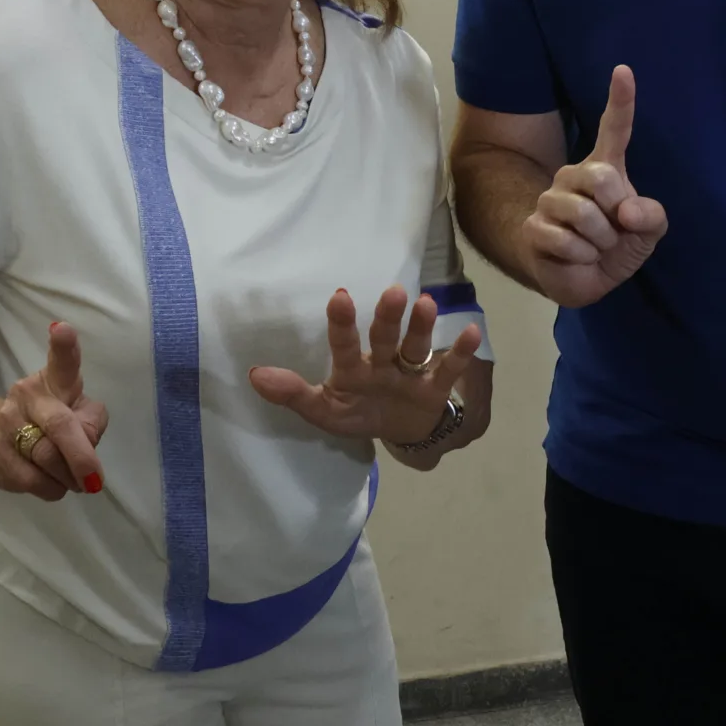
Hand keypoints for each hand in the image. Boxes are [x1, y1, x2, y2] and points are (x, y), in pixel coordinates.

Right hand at [0, 322, 108, 500]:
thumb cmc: (46, 423)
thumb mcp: (74, 415)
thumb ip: (87, 426)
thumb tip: (86, 451)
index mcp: (55, 380)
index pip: (62, 362)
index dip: (64, 346)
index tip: (63, 329)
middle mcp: (29, 394)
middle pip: (60, 425)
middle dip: (81, 456)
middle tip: (95, 480)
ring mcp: (7, 422)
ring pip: (48, 459)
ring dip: (68, 477)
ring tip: (74, 479)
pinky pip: (33, 480)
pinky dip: (51, 488)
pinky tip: (52, 482)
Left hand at [249, 286, 485, 445]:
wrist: (402, 433)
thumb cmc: (359, 414)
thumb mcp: (325, 413)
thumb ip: (293, 395)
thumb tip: (253, 375)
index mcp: (352, 369)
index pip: (345, 346)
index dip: (342, 323)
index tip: (340, 296)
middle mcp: (382, 362)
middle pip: (384, 338)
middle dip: (388, 317)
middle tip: (393, 292)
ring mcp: (410, 372)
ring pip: (415, 346)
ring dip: (421, 326)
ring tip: (427, 303)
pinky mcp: (435, 386)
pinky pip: (448, 367)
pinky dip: (459, 351)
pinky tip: (471, 331)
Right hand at [519, 65, 668, 308]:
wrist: (584, 279)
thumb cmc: (616, 246)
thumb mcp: (647, 233)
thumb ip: (652, 217)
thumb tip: (626, 211)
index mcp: (606, 169)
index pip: (613, 129)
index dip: (620, 100)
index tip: (623, 70)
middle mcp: (574, 176)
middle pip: (601, 177)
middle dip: (617, 211)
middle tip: (615, 230)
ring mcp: (550, 200)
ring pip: (584, 214)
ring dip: (601, 242)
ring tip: (597, 247)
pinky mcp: (534, 226)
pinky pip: (566, 240)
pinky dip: (583, 256)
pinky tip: (579, 257)